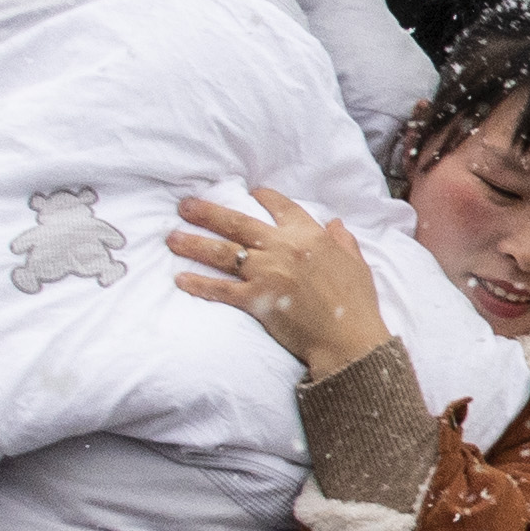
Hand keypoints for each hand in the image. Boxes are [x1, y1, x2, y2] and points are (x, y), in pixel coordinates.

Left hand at [172, 186, 392, 377]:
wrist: (347, 338)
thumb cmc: (357, 303)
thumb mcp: (356, 264)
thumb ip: (344, 241)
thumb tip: (335, 224)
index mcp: (309, 236)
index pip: (281, 207)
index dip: (263, 197)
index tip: (247, 192)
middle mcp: (283, 248)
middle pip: (237, 223)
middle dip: (208, 212)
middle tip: (184, 205)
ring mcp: (266, 273)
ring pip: (222, 252)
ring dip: (194, 244)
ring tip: (172, 238)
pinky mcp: (255, 300)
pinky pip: (221, 289)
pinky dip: (199, 284)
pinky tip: (180, 279)